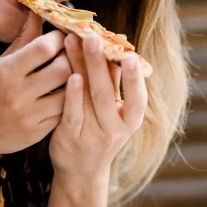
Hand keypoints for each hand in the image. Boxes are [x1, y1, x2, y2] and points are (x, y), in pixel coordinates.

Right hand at [0, 12, 71, 158]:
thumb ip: (22, 41)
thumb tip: (38, 13)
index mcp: (5, 71)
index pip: (44, 47)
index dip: (58, 38)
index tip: (60, 37)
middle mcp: (18, 93)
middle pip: (62, 69)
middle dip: (69, 59)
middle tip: (68, 56)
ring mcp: (29, 115)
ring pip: (68, 93)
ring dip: (72, 82)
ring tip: (68, 76)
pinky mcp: (37, 132)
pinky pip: (64, 113)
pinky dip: (67, 102)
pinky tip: (62, 95)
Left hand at [48, 33, 147, 182]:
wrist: (80, 170)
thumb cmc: (99, 130)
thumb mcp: (114, 109)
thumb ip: (115, 79)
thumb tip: (118, 41)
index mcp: (130, 119)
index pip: (137, 98)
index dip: (134, 78)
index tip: (130, 55)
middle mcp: (115, 128)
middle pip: (107, 92)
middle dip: (100, 62)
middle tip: (92, 36)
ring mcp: (92, 134)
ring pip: (89, 98)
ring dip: (81, 68)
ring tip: (74, 42)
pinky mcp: (71, 138)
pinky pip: (72, 114)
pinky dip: (72, 95)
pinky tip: (70, 76)